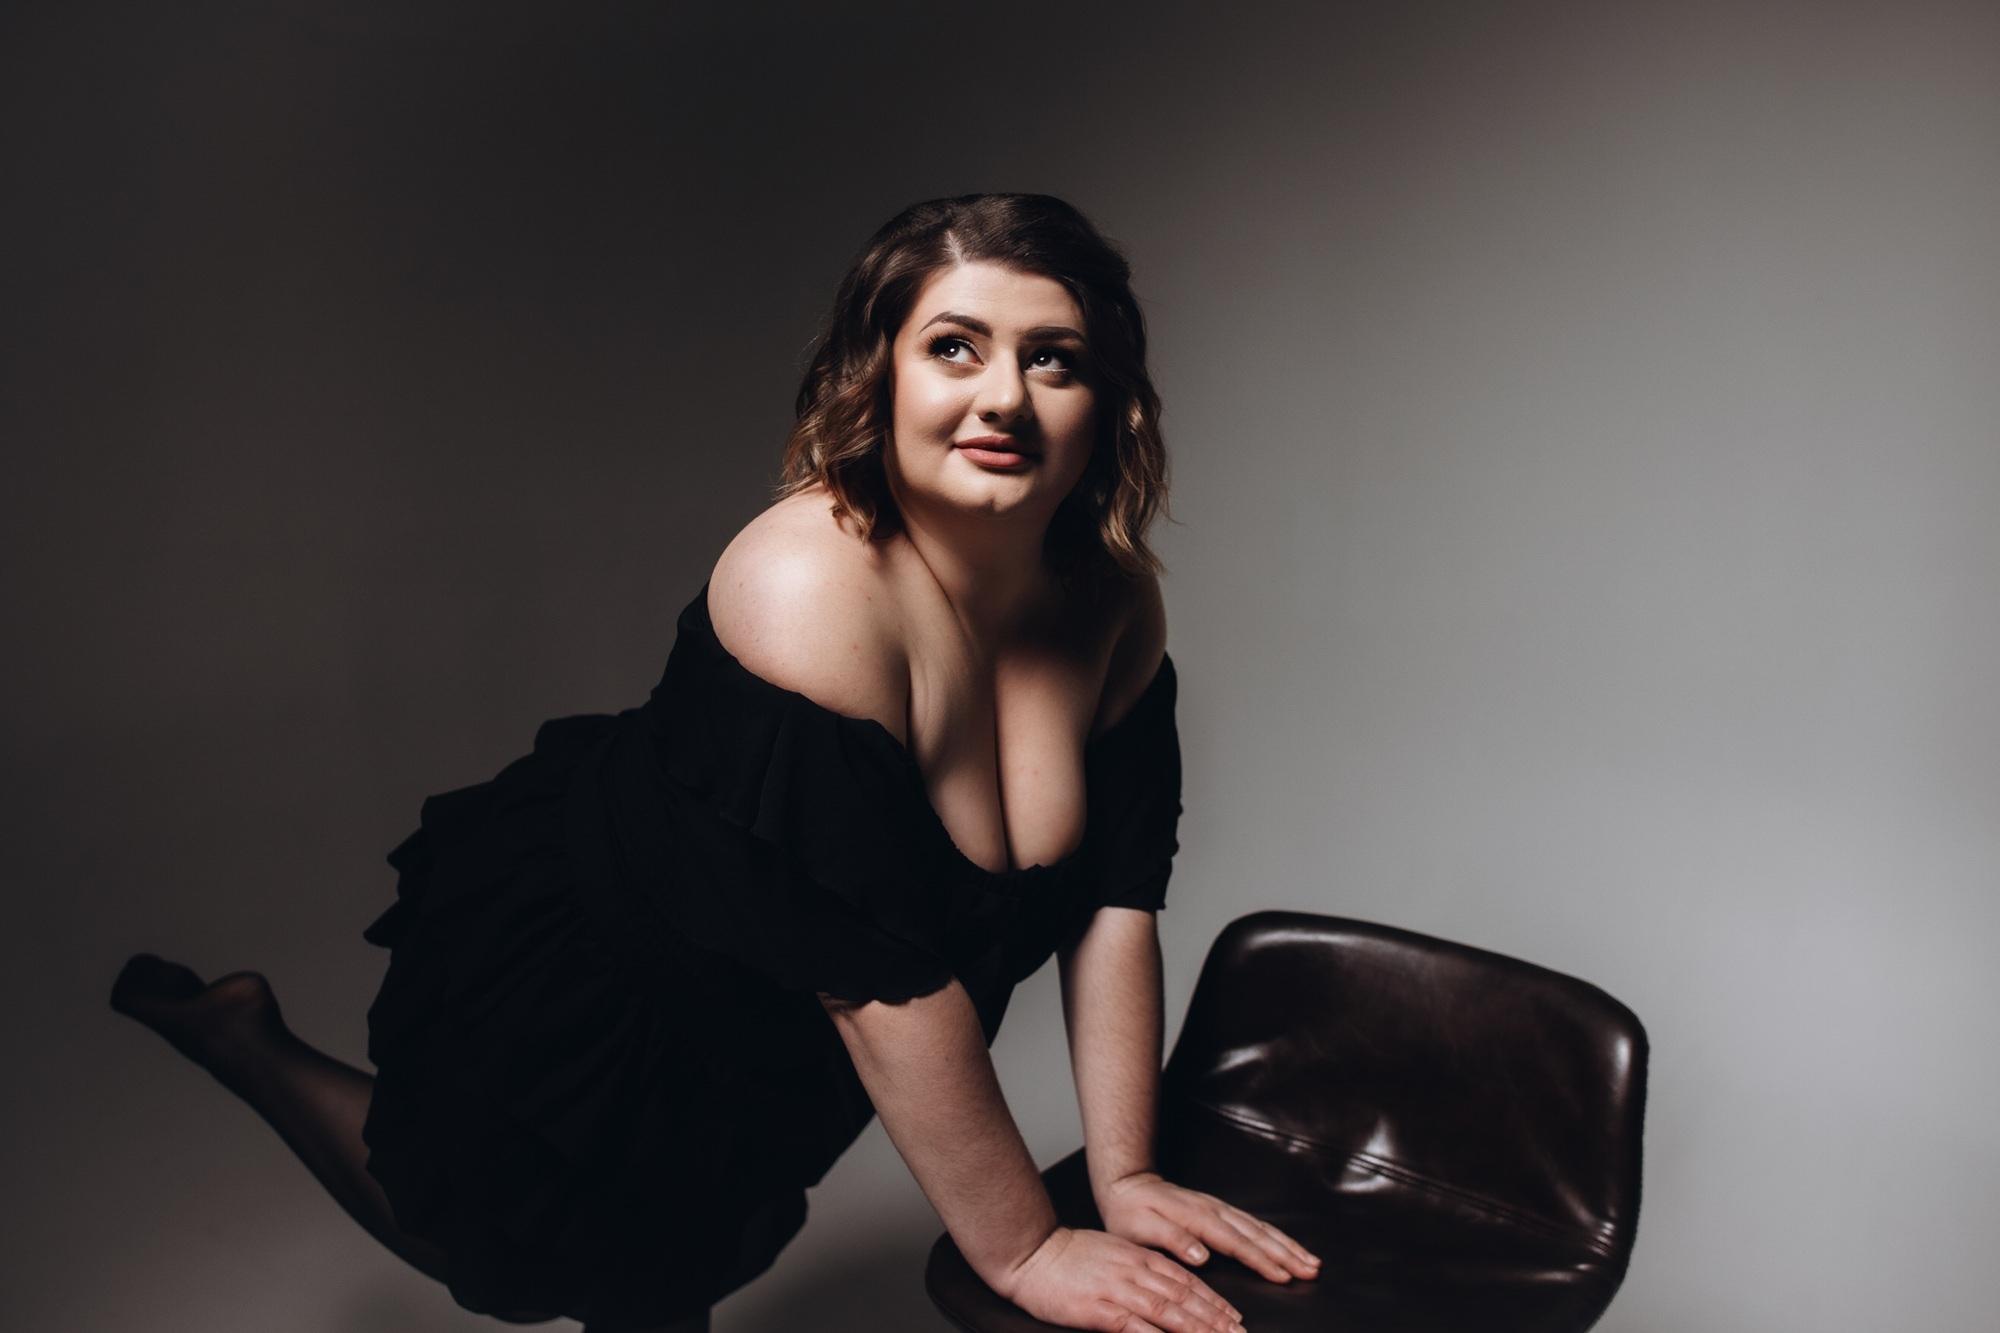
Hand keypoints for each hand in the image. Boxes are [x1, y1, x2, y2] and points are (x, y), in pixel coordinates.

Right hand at [994, 1225, 1245, 1332]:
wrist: (1032, 1254)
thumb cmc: (1070, 1257)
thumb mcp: (1114, 1253)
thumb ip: (1141, 1268)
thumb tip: (1169, 1286)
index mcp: (1139, 1258)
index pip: (1187, 1281)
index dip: (1214, 1302)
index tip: (1235, 1319)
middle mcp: (1135, 1271)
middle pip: (1185, 1298)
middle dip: (1216, 1319)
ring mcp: (1118, 1290)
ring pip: (1168, 1311)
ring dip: (1197, 1329)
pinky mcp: (1099, 1310)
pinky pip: (1134, 1326)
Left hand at [1096, 1171, 1320, 1284]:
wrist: (1126, 1184)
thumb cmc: (1130, 1213)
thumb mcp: (1141, 1229)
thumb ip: (1173, 1240)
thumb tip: (1203, 1257)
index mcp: (1197, 1218)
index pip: (1236, 1243)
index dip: (1261, 1261)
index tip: (1283, 1276)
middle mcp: (1214, 1211)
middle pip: (1257, 1234)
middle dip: (1287, 1253)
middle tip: (1312, 1271)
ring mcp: (1219, 1208)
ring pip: (1260, 1228)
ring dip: (1287, 1245)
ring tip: (1311, 1261)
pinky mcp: (1219, 1210)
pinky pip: (1253, 1223)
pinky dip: (1274, 1235)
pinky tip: (1286, 1245)